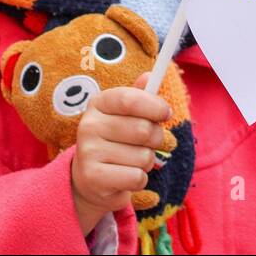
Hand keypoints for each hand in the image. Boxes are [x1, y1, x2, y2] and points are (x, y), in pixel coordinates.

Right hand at [70, 73, 171, 234]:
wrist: (89, 179)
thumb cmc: (114, 141)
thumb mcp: (123, 116)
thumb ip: (138, 97)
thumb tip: (150, 76)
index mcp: (98, 104)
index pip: (129, 99)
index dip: (154, 105)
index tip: (166, 113)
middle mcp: (89, 125)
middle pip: (143, 129)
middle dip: (156, 139)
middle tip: (150, 144)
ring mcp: (89, 151)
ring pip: (143, 156)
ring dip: (146, 161)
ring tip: (132, 161)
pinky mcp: (94, 177)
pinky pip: (137, 177)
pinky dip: (140, 179)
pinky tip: (126, 177)